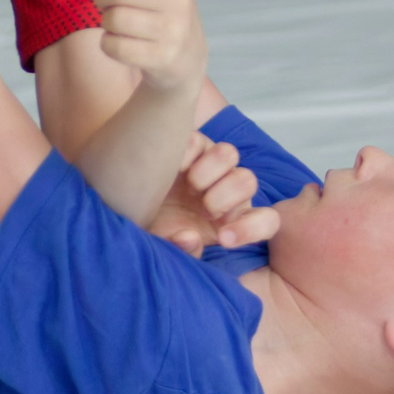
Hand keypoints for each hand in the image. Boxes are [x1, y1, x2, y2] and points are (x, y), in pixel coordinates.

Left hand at [90, 0, 206, 95]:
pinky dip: (108, 44)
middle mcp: (179, 1)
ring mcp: (173, 31)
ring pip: (115, 19)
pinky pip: (115, 46)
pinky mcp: (162, 58)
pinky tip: (119, 42)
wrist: (186, 61)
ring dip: (105, 21)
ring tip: (114, 22)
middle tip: (102, 2)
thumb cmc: (163, 11)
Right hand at [149, 133, 280, 253]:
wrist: (128, 206)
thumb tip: (190, 237)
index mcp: (232, 219)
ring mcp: (210, 163)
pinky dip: (187, 155)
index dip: (251, 229)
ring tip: (189, 187)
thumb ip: (183, 251)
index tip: (223, 238)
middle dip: (225, 197)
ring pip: (229, 154)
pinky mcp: (192, 144)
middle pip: (248, 181)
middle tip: (203, 209)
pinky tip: (173, 170)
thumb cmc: (155, 229)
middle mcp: (227, 189)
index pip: (266, 221)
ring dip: (209, 173)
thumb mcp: (168, 248)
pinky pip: (199, 142)